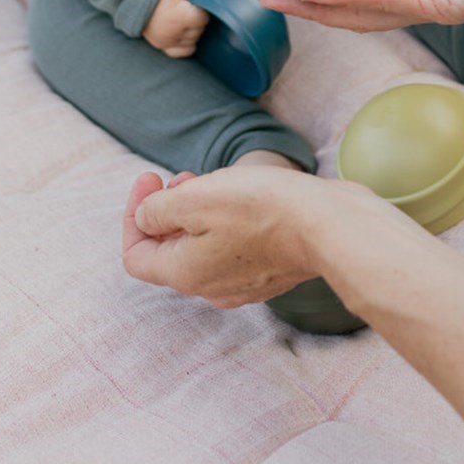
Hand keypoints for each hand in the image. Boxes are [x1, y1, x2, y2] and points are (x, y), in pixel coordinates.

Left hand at [122, 165, 328, 305]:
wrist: (330, 225)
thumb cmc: (262, 207)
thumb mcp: (194, 198)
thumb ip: (157, 210)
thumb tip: (146, 219)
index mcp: (184, 274)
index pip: (135, 255)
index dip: (132, 214)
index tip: (149, 177)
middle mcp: (210, 288)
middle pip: (169, 252)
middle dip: (165, 210)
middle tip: (181, 176)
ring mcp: (243, 283)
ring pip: (201, 249)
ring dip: (195, 214)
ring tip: (212, 181)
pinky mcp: (270, 272)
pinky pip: (232, 250)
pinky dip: (224, 224)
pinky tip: (242, 198)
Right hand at [143, 0, 208, 56]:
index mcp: (181, 18)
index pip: (203, 18)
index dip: (201, 7)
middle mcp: (173, 34)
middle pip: (198, 31)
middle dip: (196, 18)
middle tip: (186, 5)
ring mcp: (164, 41)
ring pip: (191, 42)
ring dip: (191, 31)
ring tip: (182, 15)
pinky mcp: (157, 44)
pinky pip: (179, 52)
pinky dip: (184, 44)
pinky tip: (182, 31)